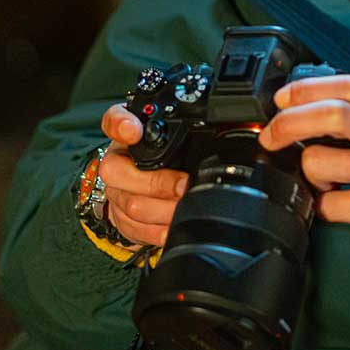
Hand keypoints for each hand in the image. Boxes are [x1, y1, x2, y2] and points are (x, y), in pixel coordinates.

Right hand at [97, 103, 188, 247]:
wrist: (140, 183)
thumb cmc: (164, 153)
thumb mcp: (177, 133)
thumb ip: (196, 124)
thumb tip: (234, 124)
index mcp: (129, 132)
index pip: (114, 119)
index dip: (121, 124)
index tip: (133, 130)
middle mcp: (116, 160)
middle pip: (117, 171)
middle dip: (156, 181)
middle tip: (183, 185)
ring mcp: (115, 190)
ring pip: (129, 203)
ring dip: (161, 210)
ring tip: (184, 208)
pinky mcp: (118, 217)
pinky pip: (132, 227)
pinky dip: (155, 230)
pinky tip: (172, 227)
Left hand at [258, 75, 349, 246]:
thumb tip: (310, 99)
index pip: (345, 86)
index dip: (304, 89)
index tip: (280, 99)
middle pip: (329, 116)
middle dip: (287, 123)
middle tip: (271, 135)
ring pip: (318, 162)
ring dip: (306, 169)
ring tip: (319, 174)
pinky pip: (328, 206)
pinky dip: (319, 203)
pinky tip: (331, 200)